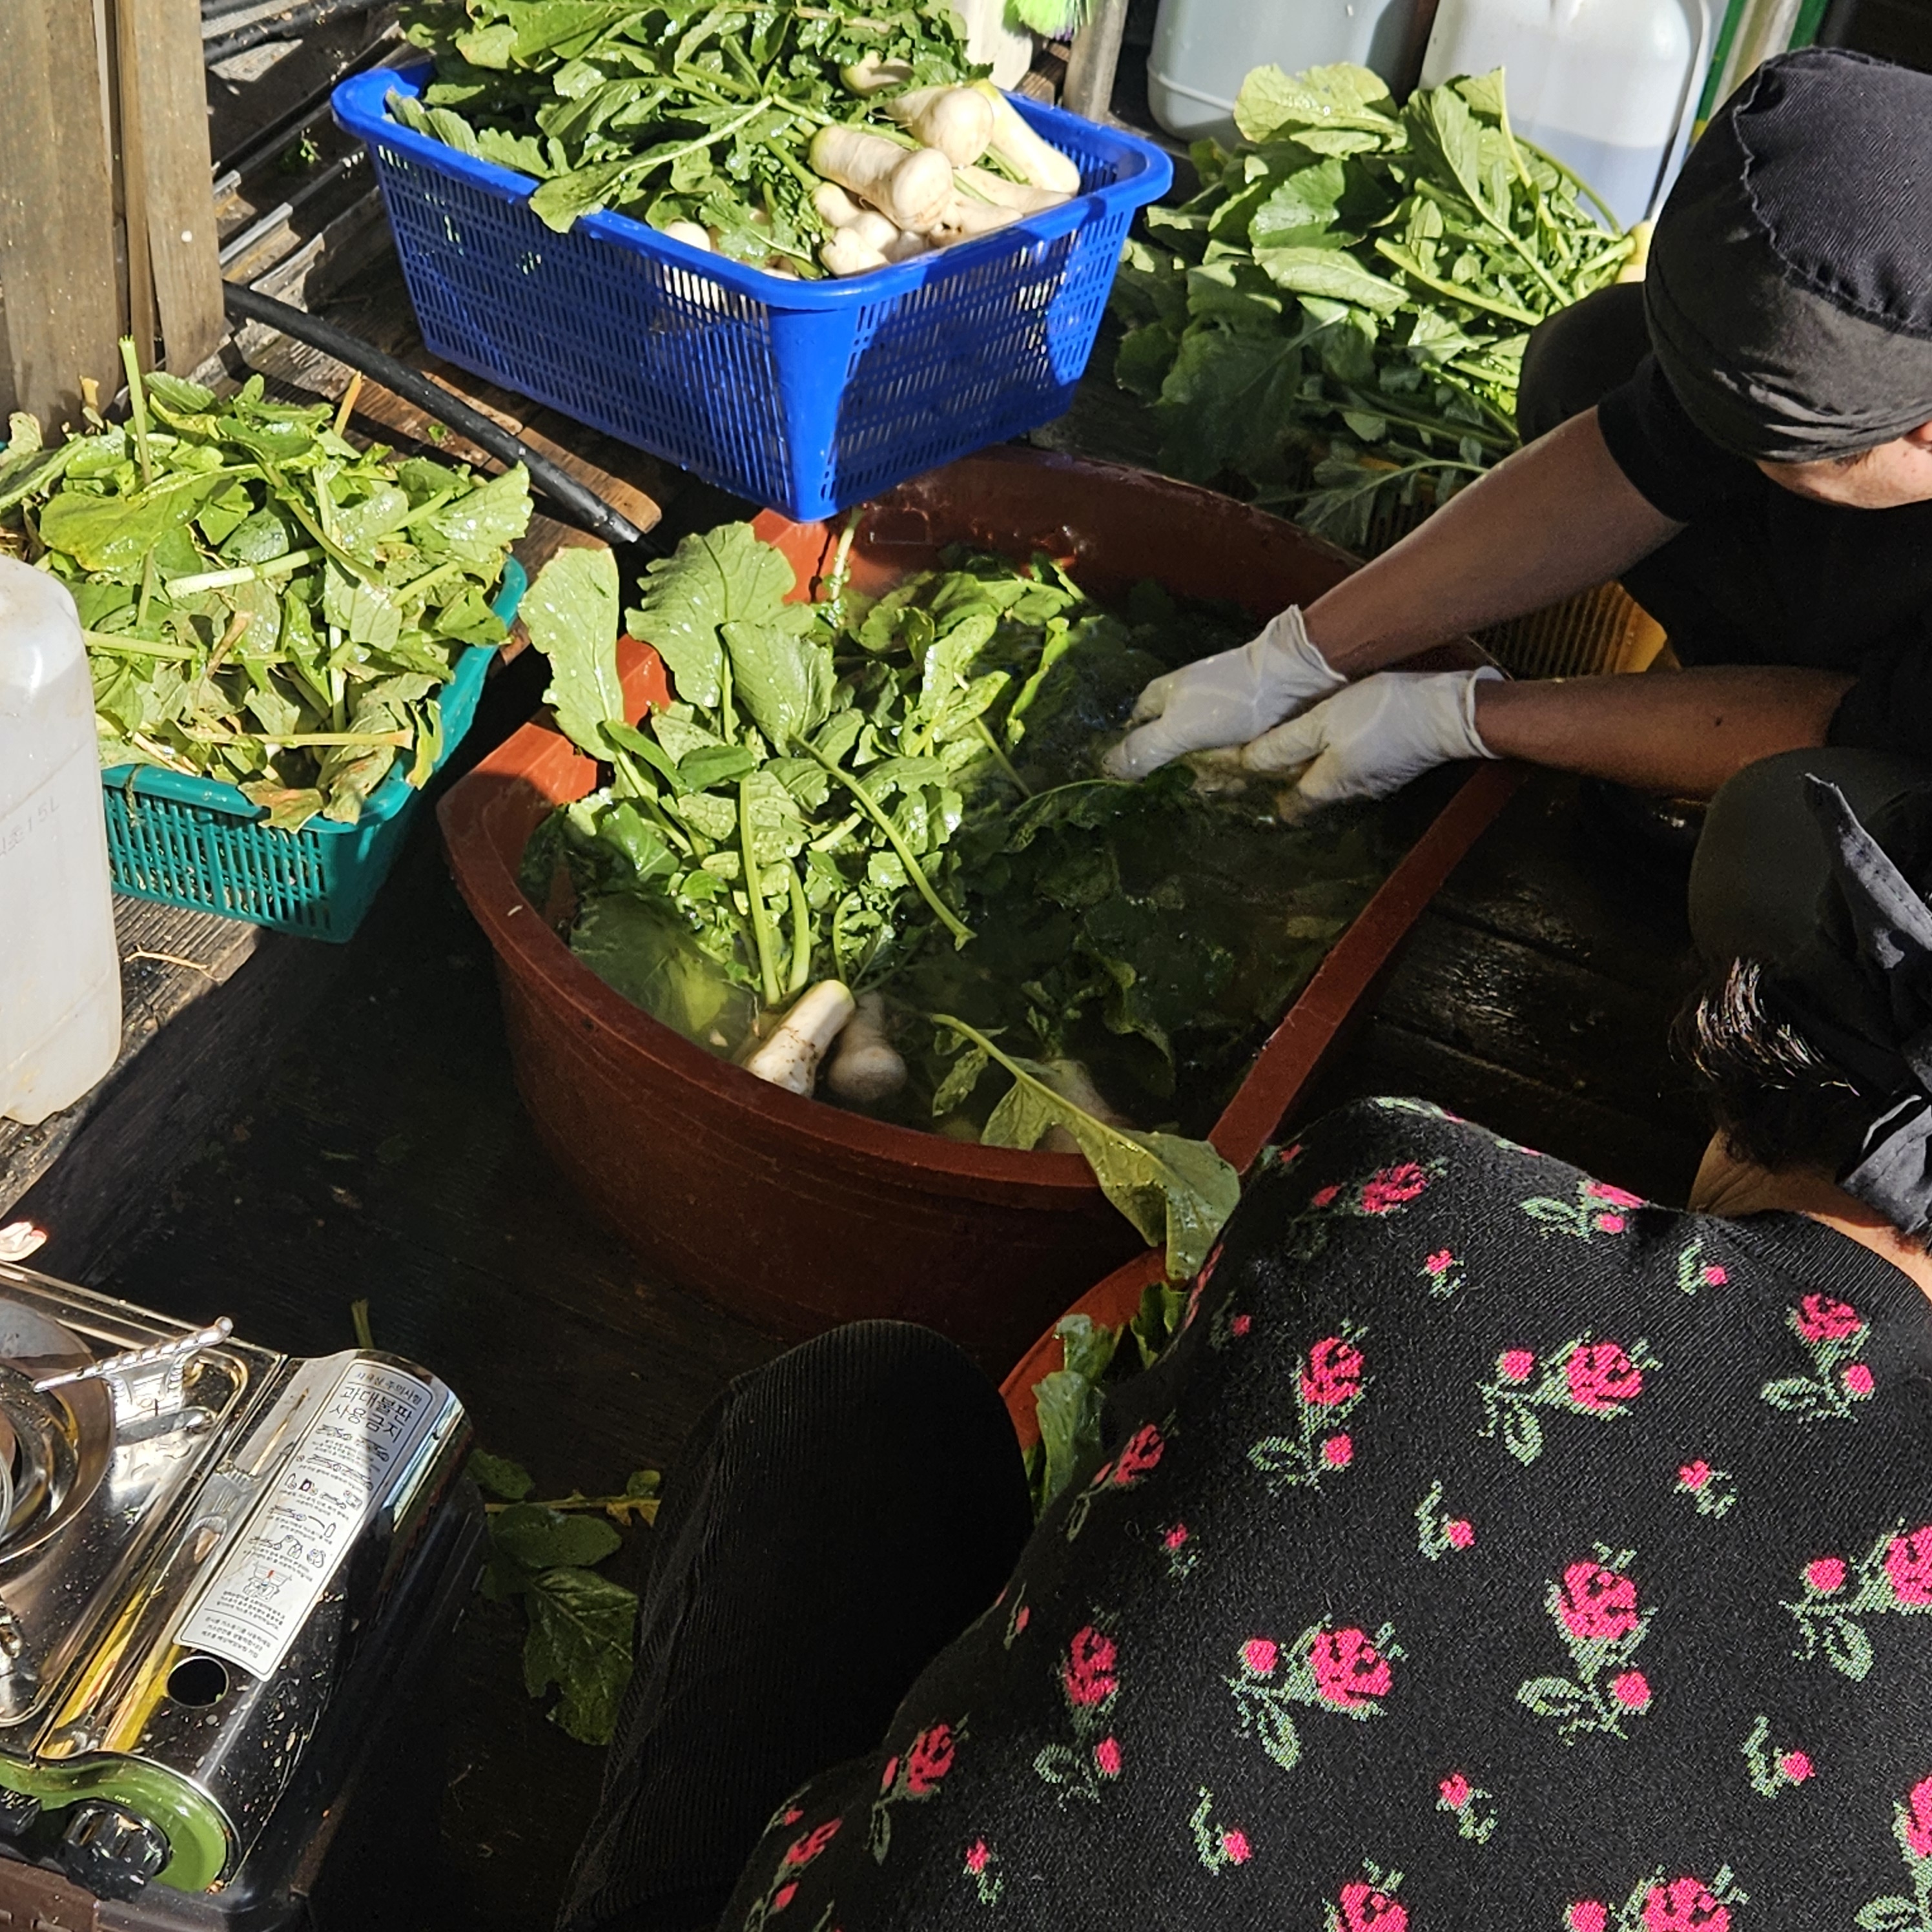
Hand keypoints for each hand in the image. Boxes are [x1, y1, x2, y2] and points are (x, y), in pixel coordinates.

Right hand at [1102, 606, 1344, 780]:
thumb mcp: (1179, 729)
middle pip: (1170, 749)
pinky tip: (1246, 774)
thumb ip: (1143, 750)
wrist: (1294, 682)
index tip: (1144, 779)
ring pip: (1201, 756)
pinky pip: (1230, 756)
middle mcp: (1186, 703)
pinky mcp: (1243, 725)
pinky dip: (1237, 767)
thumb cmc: (1230, 701)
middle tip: (1199, 781)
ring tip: (1231, 776)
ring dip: (1214, 772)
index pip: (1135, 727)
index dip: (1136, 753)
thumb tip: (1105, 770)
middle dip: (1183, 770)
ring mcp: (1216, 714)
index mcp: (1162, 695)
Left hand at [1240, 668, 1502, 804]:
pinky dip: (1341, 758)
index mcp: (1328, 783)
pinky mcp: (1396, 765)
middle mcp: (1351, 791)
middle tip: (1265, 762)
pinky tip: (1340, 739)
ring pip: (1335, 780)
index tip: (1247, 786)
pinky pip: (1357, 768)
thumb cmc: (1382, 712)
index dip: (1267, 796)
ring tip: (1297, 745)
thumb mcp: (1322, 722)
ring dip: (1315, 768)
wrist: (1447, 711)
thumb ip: (1284, 745)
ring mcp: (1377, 781)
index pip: (1290, 807)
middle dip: (1288, 781)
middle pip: (1311, 793)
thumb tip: (1246, 764)